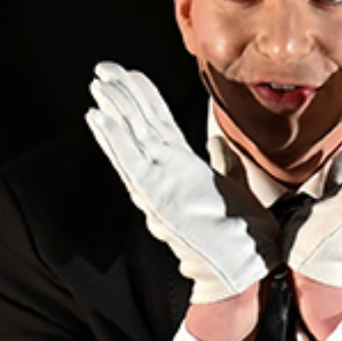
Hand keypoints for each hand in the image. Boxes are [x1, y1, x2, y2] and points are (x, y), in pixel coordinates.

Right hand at [85, 62, 268, 303]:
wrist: (244, 271)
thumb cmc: (243, 239)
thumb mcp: (237, 191)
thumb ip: (224, 166)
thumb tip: (220, 145)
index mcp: (185, 173)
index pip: (159, 128)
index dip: (144, 101)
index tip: (131, 76)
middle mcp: (167, 177)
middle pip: (140, 127)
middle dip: (123, 97)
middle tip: (105, 68)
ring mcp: (161, 187)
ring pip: (133, 139)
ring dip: (116, 110)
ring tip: (99, 82)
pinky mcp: (159, 199)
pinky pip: (132, 163)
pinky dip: (114, 140)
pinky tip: (97, 117)